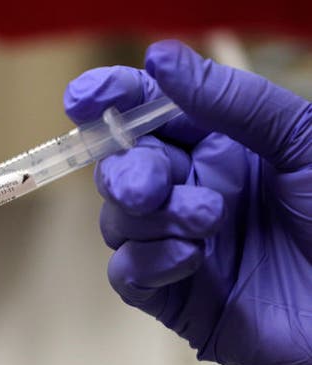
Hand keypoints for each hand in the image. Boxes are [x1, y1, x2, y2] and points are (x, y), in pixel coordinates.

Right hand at [64, 40, 311, 364]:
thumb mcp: (301, 142)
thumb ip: (231, 102)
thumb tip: (161, 58)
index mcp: (223, 148)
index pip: (151, 115)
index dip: (113, 101)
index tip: (84, 99)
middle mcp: (194, 192)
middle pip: (123, 168)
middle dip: (124, 170)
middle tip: (149, 186)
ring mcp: (181, 245)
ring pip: (118, 220)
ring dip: (150, 218)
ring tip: (206, 223)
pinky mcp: (176, 297)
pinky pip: (128, 273)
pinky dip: (147, 261)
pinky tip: (190, 258)